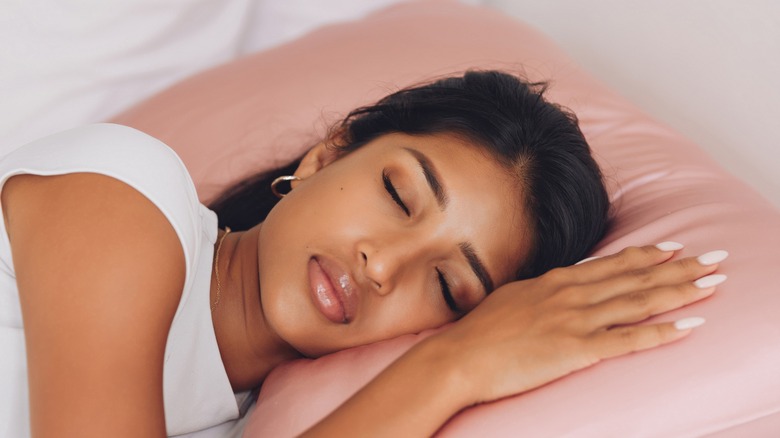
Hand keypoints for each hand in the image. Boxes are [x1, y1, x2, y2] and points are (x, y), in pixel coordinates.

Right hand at [431, 243, 726, 404]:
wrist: (459, 356)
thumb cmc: (479, 332)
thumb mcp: (512, 298)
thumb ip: (540, 292)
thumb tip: (552, 289)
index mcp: (555, 281)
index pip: (611, 264)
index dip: (646, 256)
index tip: (672, 249)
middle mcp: (571, 293)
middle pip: (634, 277)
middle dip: (677, 268)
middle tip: (712, 258)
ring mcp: (575, 319)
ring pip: (638, 301)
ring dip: (680, 291)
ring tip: (713, 283)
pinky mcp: (576, 348)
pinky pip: (628, 339)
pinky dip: (661, 332)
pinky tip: (688, 327)